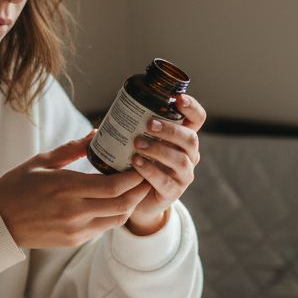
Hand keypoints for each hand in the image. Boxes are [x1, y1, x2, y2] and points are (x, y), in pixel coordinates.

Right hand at [0, 134, 150, 248]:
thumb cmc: (16, 187)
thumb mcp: (41, 161)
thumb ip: (72, 149)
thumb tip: (96, 134)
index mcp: (65, 187)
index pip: (113, 186)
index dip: (133, 177)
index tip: (140, 164)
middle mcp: (73, 211)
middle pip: (122, 204)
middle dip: (139, 190)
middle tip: (146, 176)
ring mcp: (75, 229)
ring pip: (117, 219)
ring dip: (131, 204)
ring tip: (136, 189)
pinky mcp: (74, 240)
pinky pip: (104, 228)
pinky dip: (115, 215)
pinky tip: (117, 202)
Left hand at [127, 93, 206, 234]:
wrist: (137, 199)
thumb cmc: (138, 164)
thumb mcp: (139, 143)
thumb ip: (129, 131)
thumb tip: (100, 125)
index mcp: (183, 137)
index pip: (197, 119)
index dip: (191, 107)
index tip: (177, 99)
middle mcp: (189, 155)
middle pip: (190, 138)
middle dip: (170, 130)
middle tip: (149, 124)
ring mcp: (184, 174)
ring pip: (180, 160)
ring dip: (158, 149)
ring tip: (137, 144)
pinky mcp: (173, 192)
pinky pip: (165, 181)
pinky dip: (150, 170)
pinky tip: (136, 163)